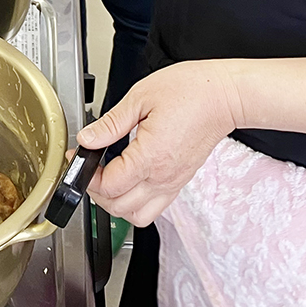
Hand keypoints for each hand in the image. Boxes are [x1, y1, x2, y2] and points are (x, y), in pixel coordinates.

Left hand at [77, 60, 240, 226]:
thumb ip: (110, 123)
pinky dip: (137, 203)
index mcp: (151, 156)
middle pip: (119, 207)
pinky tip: (130, 180)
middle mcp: (163, 176)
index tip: (80, 158)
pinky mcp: (181, 181)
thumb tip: (87, 139)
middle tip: (91, 168)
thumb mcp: (140, 97)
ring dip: (116, 203)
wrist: (225, 96)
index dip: (88, 175)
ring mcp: (174, 182)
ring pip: (137, 215)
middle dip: (97, 192)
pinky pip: (156, 207)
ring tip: (109, 178)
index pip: (109, 186)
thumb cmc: (190, 90)